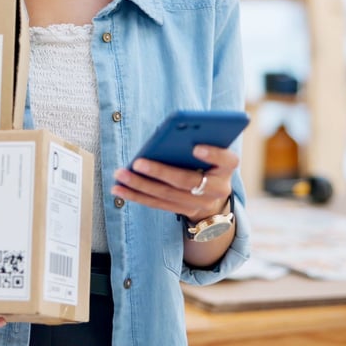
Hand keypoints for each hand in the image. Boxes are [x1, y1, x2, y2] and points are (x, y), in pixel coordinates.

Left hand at [112, 144, 238, 220]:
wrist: (215, 195)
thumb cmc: (209, 161)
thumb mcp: (212, 150)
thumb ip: (199, 139)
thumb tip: (169, 133)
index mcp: (227, 167)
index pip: (226, 160)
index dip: (213, 154)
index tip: (196, 147)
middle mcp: (218, 188)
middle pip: (187, 181)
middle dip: (160, 172)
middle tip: (138, 162)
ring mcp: (199, 203)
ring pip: (167, 195)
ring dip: (140, 185)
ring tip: (120, 174)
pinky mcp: (182, 211)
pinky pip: (157, 204)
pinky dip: (135, 196)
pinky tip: (118, 188)